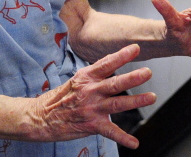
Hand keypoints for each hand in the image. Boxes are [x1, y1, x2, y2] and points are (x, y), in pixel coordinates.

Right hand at [28, 44, 155, 147]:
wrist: (39, 118)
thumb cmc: (61, 97)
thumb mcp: (77, 79)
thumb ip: (97, 72)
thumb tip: (116, 60)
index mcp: (86, 78)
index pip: (106, 63)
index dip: (121, 55)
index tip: (136, 48)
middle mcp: (90, 92)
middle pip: (114, 83)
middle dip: (132, 78)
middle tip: (147, 72)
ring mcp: (91, 109)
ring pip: (117, 104)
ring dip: (136, 101)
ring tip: (151, 97)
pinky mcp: (91, 125)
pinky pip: (110, 132)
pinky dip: (124, 138)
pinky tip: (135, 142)